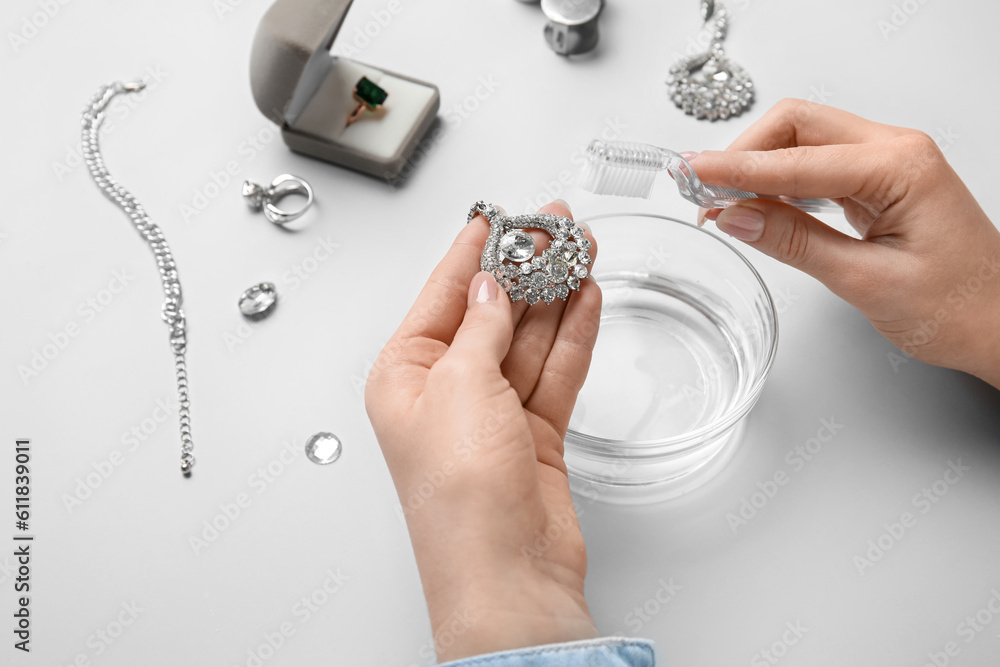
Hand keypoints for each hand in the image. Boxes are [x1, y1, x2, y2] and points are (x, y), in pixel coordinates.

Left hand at [364, 202, 601, 660]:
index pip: (441, 295)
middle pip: (490, 312)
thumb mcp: (461, 387)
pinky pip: (555, 371)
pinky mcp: (533, 433)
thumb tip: (489, 286)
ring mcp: (492, 413)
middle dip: (524, 268)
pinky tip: (587, 300)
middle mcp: (446, 393)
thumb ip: (481, 328)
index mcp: (405, 377)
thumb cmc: (460, 499)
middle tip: (554, 227)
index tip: (495, 215)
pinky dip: (573, 336)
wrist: (507, 571)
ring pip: (529, 338)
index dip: (471, 251)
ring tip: (580, 252)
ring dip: (556, 296)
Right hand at [692, 99, 999, 387]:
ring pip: (803, 139)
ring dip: (758, 165)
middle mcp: (896, 152)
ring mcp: (888, 163)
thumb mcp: (866, 281)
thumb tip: (737, 217)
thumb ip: (795, 242)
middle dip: (744, 153)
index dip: (737, 168)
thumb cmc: (959, 307)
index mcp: (901, 168)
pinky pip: (817, 165)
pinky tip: (756, 205)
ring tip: (719, 200)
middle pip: (797, 124)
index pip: (797, 159)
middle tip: (701, 188)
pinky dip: (779, 181)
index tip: (692, 173)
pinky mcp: (879, 182)